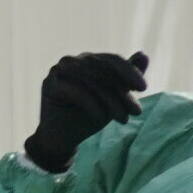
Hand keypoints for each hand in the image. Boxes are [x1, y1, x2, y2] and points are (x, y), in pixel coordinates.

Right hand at [25, 51, 147, 170]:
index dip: (129, 72)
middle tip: (136, 112)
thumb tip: (143, 54)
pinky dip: (92, 105)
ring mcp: (58, 70)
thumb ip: (127, 77)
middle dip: (122, 93)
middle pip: (104, 72)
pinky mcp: (49, 83)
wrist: (63, 137)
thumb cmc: (89, 115)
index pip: (113, 60)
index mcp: (88, 59)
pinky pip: (77, 91)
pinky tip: (101, 117)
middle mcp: (72, 60)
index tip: (143, 88)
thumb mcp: (114, 97)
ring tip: (122, 119)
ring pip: (92, 82)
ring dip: (110, 102)